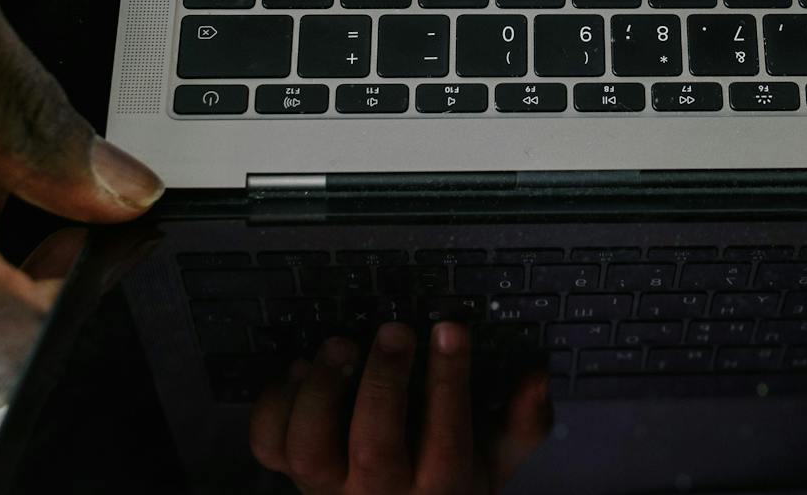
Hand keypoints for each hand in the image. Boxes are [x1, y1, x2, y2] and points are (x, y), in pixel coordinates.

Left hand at [249, 322, 550, 493]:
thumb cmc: (450, 485)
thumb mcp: (496, 462)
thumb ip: (523, 424)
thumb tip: (537, 377)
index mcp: (439, 487)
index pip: (447, 438)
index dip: (449, 381)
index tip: (450, 329)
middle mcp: (381, 494)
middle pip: (375, 446)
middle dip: (383, 382)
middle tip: (396, 331)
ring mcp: (329, 488)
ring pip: (311, 451)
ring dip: (322, 393)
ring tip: (341, 345)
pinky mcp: (293, 477)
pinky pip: (269, 449)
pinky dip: (275, 407)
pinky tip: (299, 370)